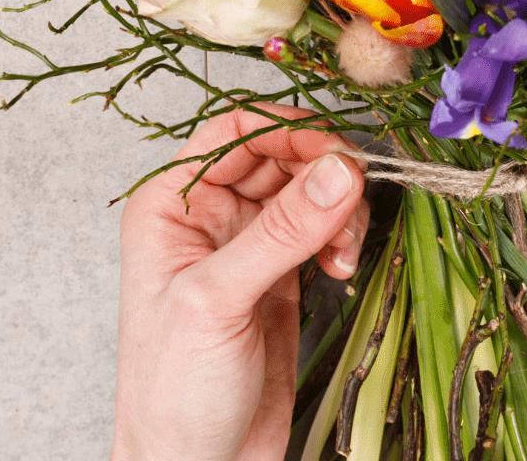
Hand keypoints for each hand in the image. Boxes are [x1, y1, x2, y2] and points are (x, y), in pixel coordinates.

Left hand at [112, 106, 369, 460]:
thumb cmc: (172, 394)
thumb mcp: (217, 303)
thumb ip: (280, 233)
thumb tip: (339, 170)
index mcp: (170, 206)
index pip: (234, 133)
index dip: (289, 132)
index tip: (337, 152)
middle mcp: (207, 218)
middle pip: (280, 157)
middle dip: (323, 172)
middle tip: (356, 199)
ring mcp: (247, 248)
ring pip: (308, 193)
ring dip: (339, 209)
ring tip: (345, 249)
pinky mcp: (281, 280)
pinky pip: (322, 232)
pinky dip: (343, 238)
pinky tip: (343, 265)